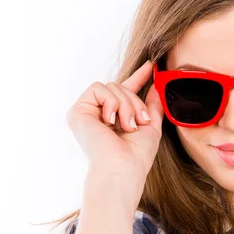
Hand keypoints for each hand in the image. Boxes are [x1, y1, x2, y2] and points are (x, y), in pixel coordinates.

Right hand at [66, 60, 163, 181]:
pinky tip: (110, 121)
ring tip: (126, 126)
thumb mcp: (151, 126)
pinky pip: (99, 89)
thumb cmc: (137, 155)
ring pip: (111, 86)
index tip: (150, 65)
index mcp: (114, 118)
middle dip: (134, 102)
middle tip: (137, 122)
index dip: (138, 77)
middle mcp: (98, 114)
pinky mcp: (77, 111)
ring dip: (125, 105)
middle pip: (120, 87)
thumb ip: (152, 106)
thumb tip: (155, 86)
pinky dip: (111, 103)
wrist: (123, 168)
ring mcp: (87, 113)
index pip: (124, 92)